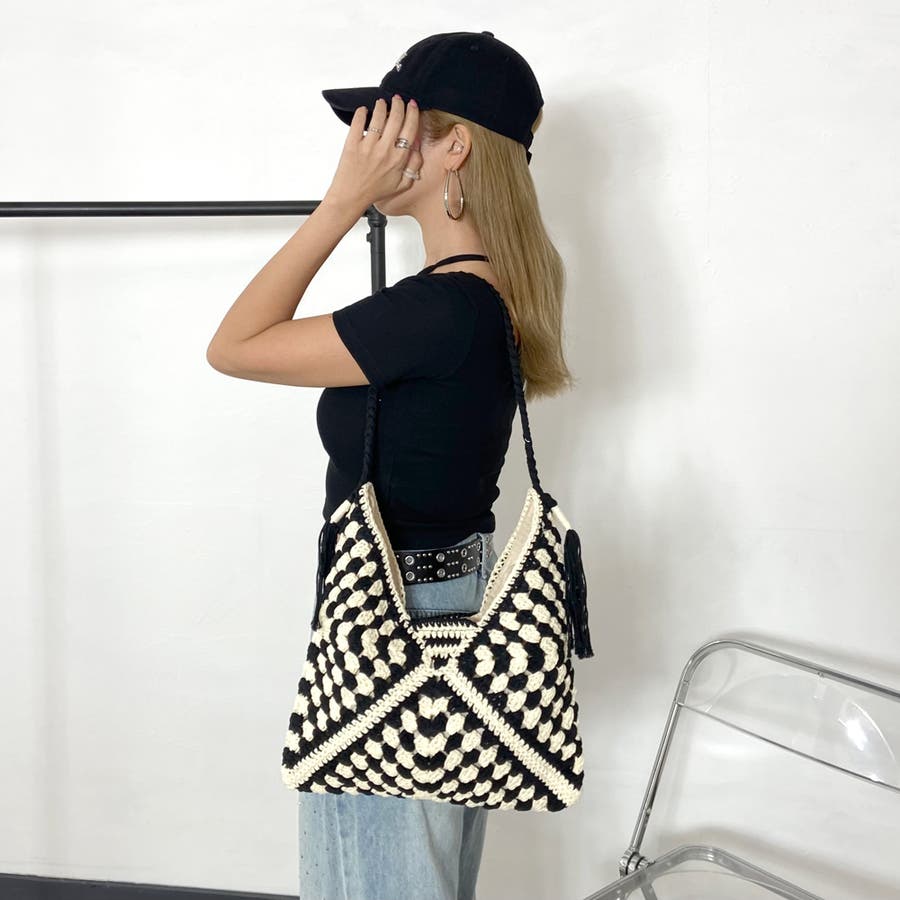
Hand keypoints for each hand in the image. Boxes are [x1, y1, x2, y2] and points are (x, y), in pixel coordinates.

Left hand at [324, 95, 421, 210]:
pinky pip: (358, 122)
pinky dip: (362, 113)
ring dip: (382, 106)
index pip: (410, 129)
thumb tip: (417, 149)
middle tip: (398, 99)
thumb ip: (413, 167)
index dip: (412, 113)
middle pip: (396, 118)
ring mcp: (368, 146)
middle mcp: (385, 151)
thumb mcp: (401, 185)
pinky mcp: (352, 144)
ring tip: (382, 103)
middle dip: (399, 104)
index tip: (412, 105)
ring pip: (378, 117)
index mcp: (398, 159)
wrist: (351, 197)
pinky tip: (364, 110)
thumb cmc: (375, 191)